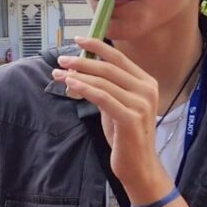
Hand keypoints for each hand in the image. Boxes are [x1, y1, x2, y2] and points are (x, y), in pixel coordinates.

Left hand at [52, 38, 173, 201]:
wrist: (139, 166)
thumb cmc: (126, 136)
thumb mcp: (117, 105)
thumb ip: (106, 87)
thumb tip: (81, 70)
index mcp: (146, 83)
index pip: (119, 58)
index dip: (97, 46)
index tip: (78, 40)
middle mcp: (147, 90)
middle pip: (109, 67)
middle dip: (82, 60)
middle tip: (62, 59)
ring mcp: (141, 104)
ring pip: (104, 81)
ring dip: (78, 75)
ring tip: (59, 74)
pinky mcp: (131, 118)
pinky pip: (103, 98)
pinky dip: (84, 89)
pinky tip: (70, 85)